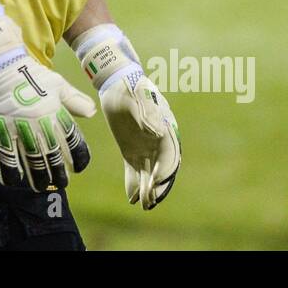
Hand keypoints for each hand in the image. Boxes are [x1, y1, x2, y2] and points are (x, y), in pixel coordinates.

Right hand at [0, 0, 94, 190]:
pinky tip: (13, 181)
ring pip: (30, 160)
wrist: (1, 63)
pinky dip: (9, 170)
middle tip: (62, 183)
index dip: (79, 157)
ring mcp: (17, 126)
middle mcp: (38, 122)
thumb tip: (92, 112)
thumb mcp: (57, 84)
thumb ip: (74, 101)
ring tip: (41, 187)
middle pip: (52, 156)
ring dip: (37, 177)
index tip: (79, 167)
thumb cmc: (31, 74)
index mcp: (54, 111)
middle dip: (58, 174)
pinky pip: (4, 154)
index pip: (72, 140)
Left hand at [99, 68, 180, 208]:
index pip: (169, 155)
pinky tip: (130, 197)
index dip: (164, 170)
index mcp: (165, 128)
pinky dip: (133, 183)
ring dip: (147, 189)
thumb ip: (147, 111)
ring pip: (149, 173)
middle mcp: (158, 141)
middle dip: (158, 187)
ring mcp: (146, 147)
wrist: (117, 82)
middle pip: (162, 169)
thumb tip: (158, 131)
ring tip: (142, 205)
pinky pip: (134, 170)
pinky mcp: (131, 150)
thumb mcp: (137, 94)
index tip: (154, 182)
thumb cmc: (130, 85)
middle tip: (149, 202)